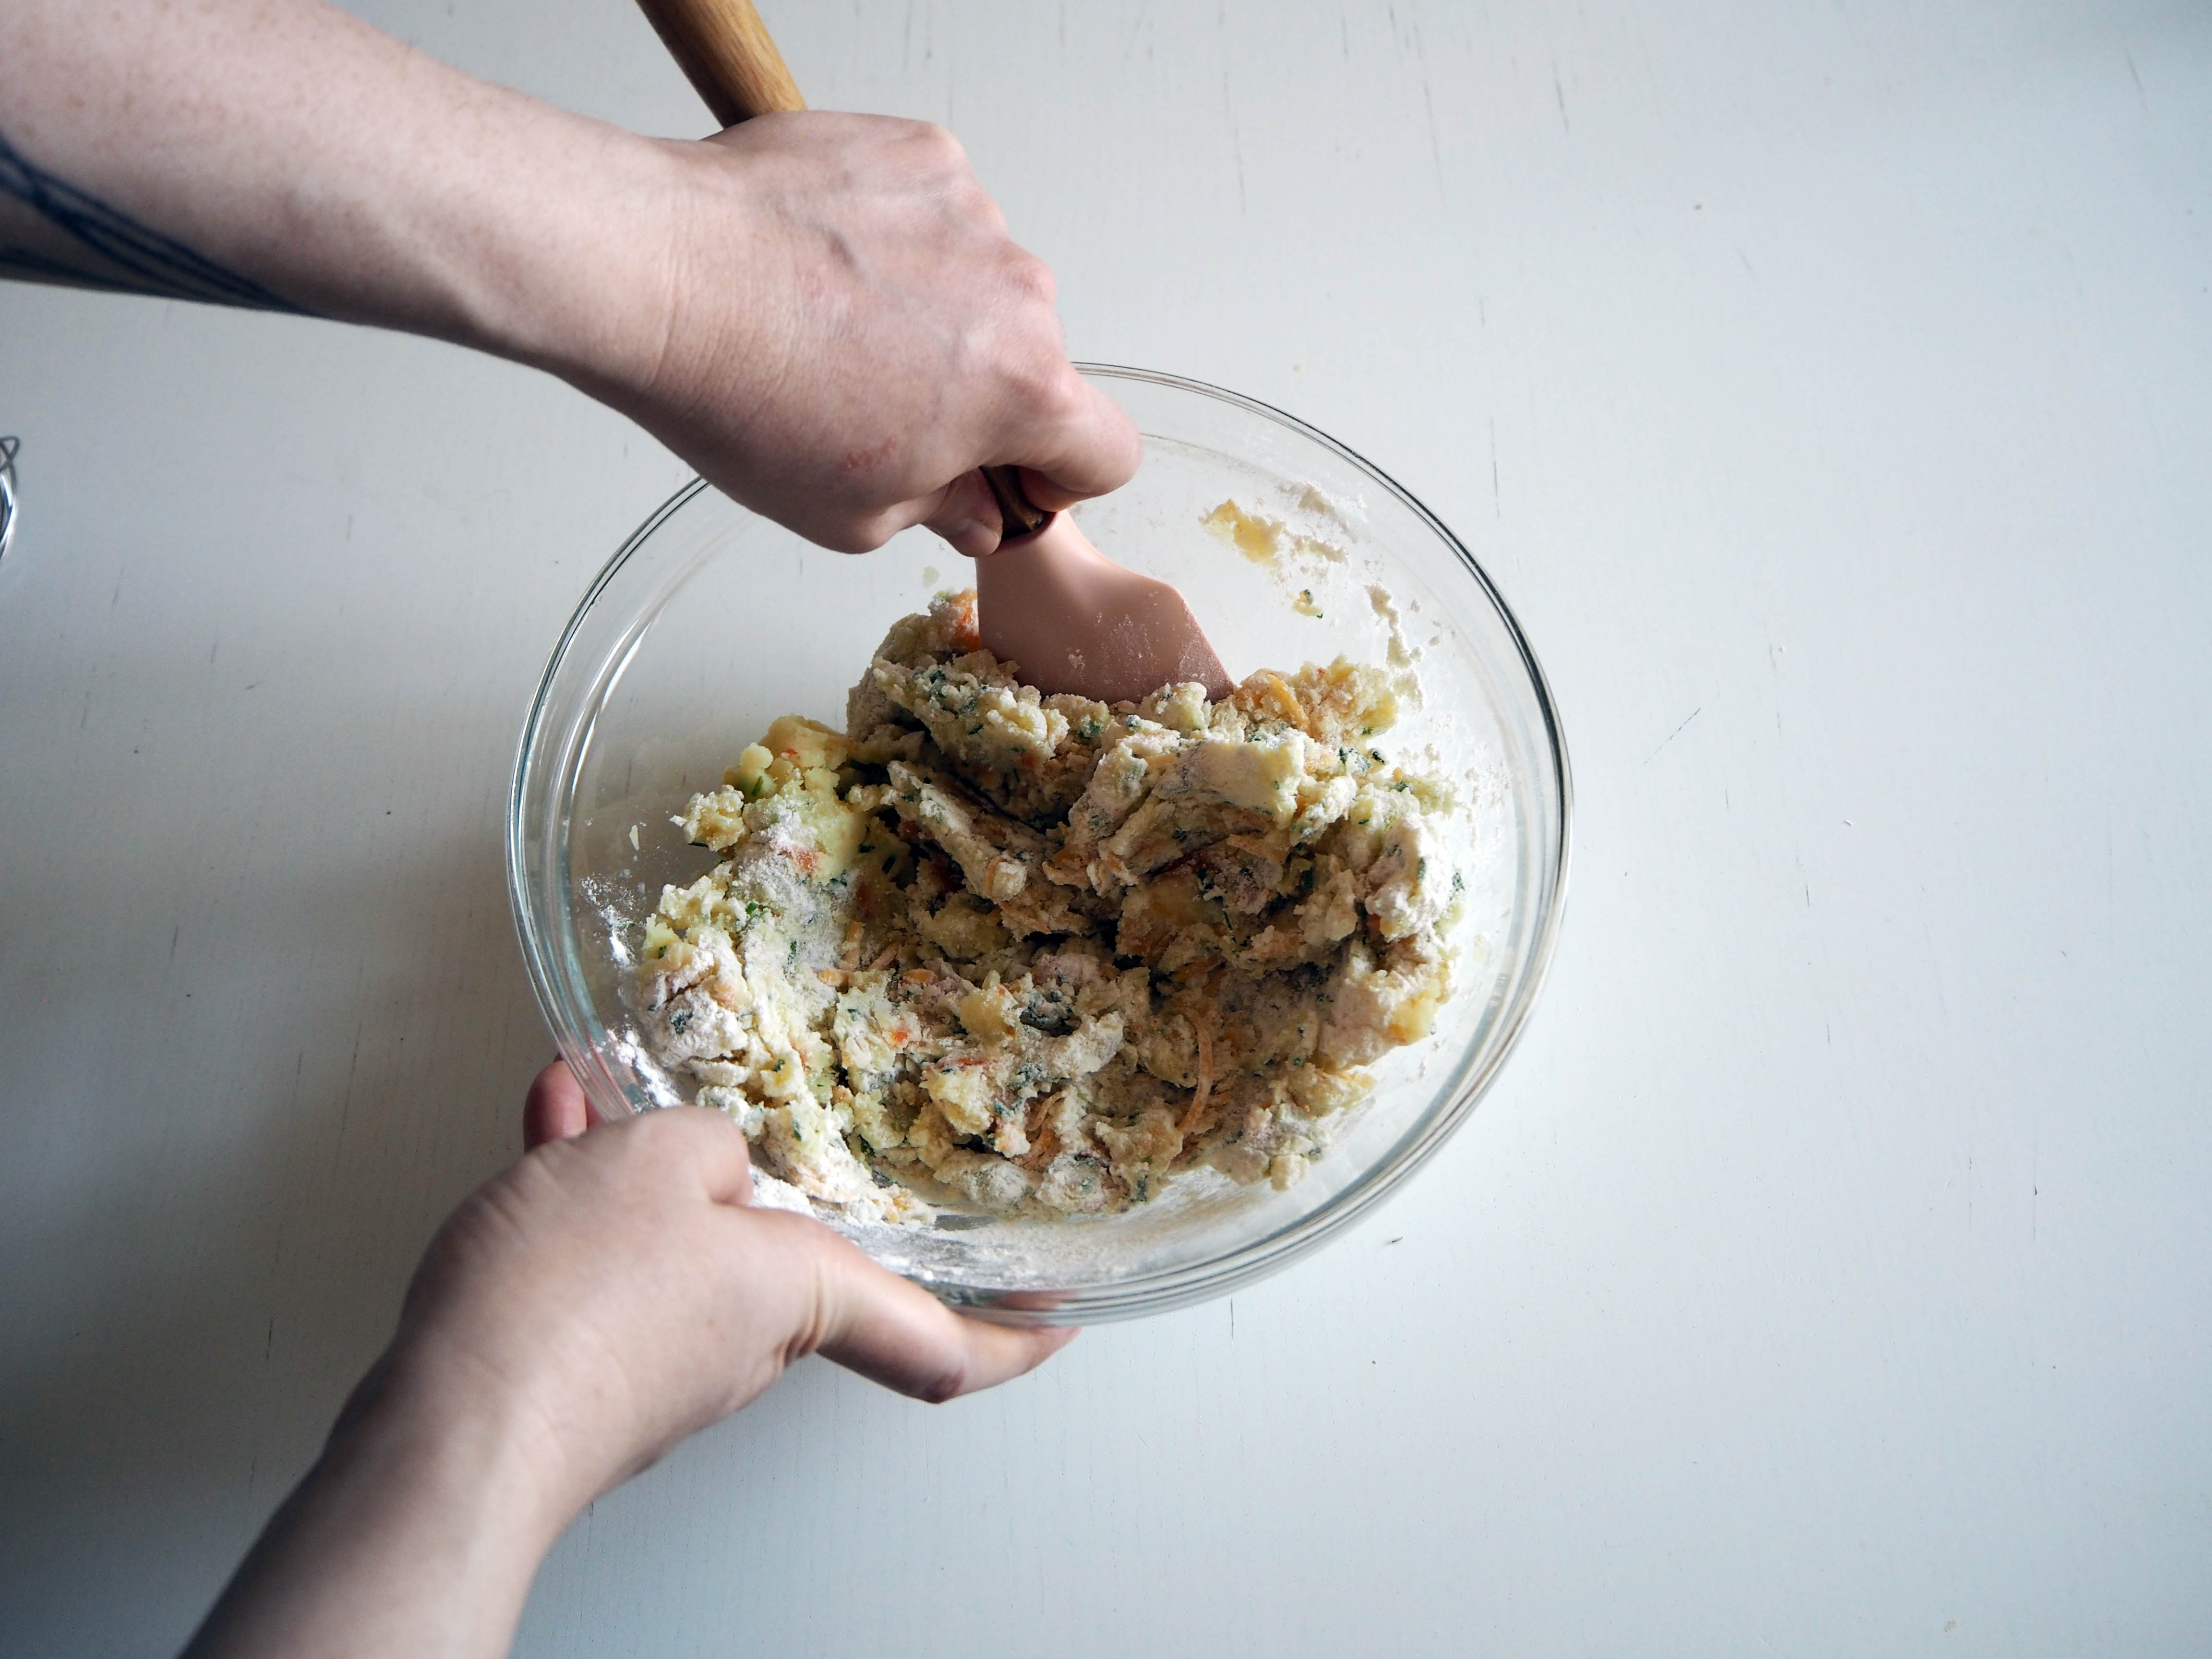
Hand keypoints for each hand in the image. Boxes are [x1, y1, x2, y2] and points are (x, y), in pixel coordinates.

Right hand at [402, 1061, 1073, 1520]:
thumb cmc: (572, 1303)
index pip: (948, 1342)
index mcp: (801, 1295)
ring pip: (684, 1246)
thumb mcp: (660, 1160)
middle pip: (797, 1267)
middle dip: (769, 1192)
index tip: (1063, 1313)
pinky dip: (584, 1199)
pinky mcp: (589, 1371)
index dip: (1017, 1331)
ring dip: (648, 1175)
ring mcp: (667, 1364)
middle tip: (761, 1128)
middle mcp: (747, 1343)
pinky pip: (608, 1264)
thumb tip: (715, 1156)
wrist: (453, 1425)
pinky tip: (552, 1129)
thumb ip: (709, 1139)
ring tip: (598, 1102)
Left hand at [570, 113, 1141, 556]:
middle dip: (977, 390)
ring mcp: (970, 212)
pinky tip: (822, 263)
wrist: (661, 270)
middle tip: (877, 404)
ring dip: (931, 309)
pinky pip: (932, 213)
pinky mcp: (919, 154)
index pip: (1109, 450)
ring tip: (831, 326)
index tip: (999, 477)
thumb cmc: (748, 397)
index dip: (1060, 479)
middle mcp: (1020, 293)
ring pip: (979, 283)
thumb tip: (971, 509)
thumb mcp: (853, 514)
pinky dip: (892, 240)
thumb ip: (940, 513)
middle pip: (1036, 361)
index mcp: (1025, 394)